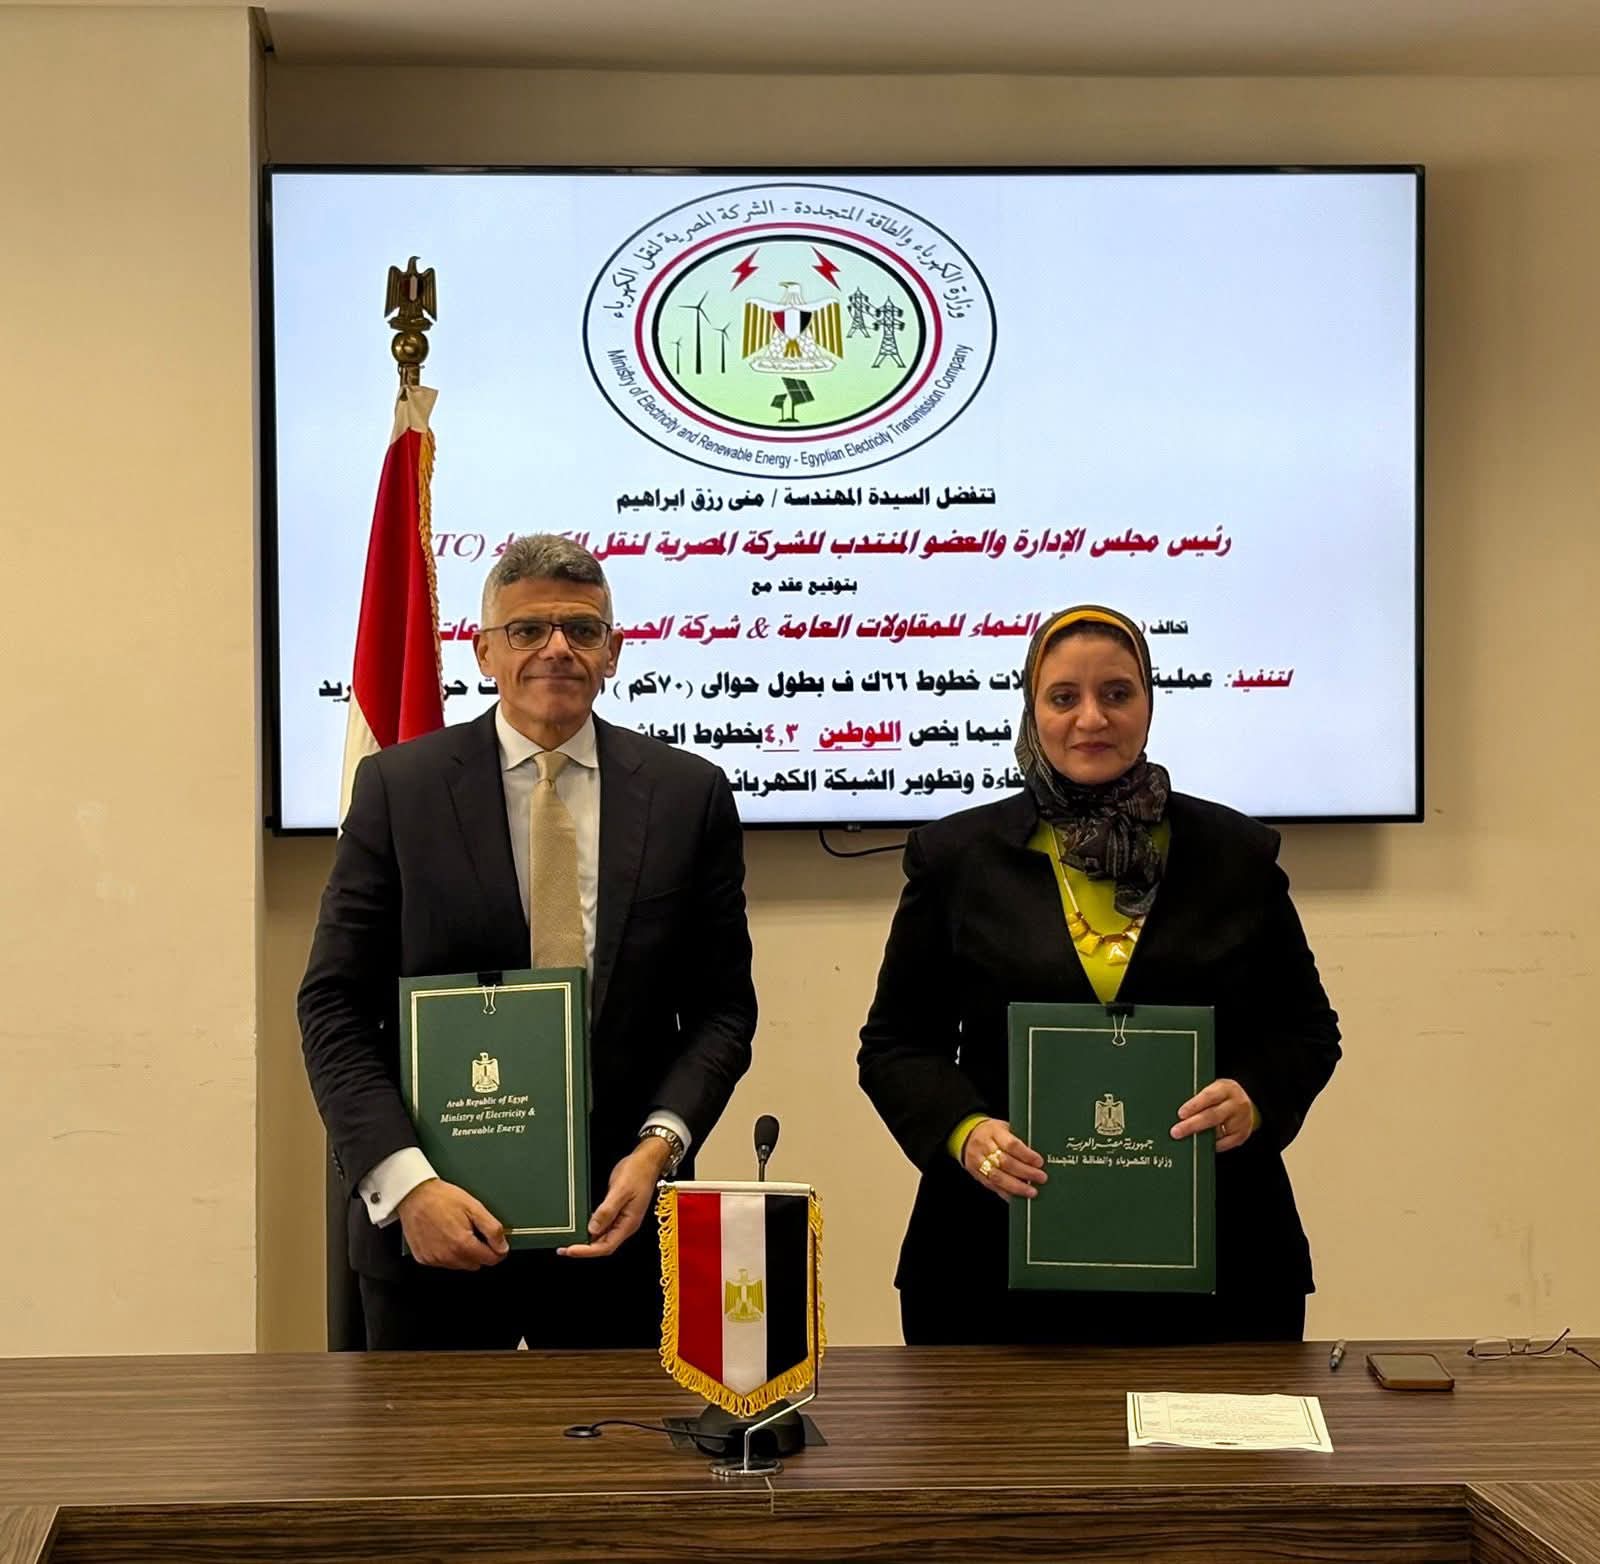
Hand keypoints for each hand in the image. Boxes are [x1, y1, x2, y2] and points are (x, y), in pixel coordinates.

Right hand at [396, 1178, 508, 1269]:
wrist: (415, 1195)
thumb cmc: (442, 1198)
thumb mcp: (474, 1207)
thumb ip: (492, 1229)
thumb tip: (502, 1246)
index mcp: (462, 1244)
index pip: (491, 1260)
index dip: (497, 1249)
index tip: (494, 1240)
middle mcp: (448, 1256)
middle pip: (476, 1264)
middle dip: (479, 1250)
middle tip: (472, 1229)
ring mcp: (434, 1259)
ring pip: (460, 1265)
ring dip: (463, 1252)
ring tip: (456, 1230)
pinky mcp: (424, 1258)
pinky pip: (443, 1262)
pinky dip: (447, 1253)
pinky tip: (444, 1235)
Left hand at [559, 1136, 671, 1258]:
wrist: (647, 1160)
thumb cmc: (638, 1172)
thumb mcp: (620, 1190)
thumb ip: (607, 1211)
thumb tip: (592, 1229)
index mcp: (629, 1223)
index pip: (606, 1246)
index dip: (587, 1251)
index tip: (570, 1250)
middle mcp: (625, 1224)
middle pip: (603, 1245)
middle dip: (583, 1249)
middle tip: (564, 1248)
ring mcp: (622, 1218)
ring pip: (602, 1236)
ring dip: (586, 1240)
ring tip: (568, 1239)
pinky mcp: (618, 1211)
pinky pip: (603, 1225)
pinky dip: (591, 1228)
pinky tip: (581, 1226)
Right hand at [960, 1117, 1046, 1200]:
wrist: (967, 1136)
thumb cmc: (992, 1132)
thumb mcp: (1005, 1128)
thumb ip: (1019, 1139)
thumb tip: (1038, 1156)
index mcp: (994, 1132)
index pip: (1011, 1144)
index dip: (1026, 1155)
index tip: (1039, 1162)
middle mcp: (984, 1147)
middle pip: (1006, 1162)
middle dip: (1025, 1172)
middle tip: (1041, 1177)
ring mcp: (979, 1162)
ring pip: (998, 1177)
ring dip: (1017, 1187)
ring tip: (1032, 1191)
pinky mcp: (977, 1174)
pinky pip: (993, 1186)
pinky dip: (1007, 1193)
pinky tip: (1018, 1196)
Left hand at [1171, 1078, 1255, 1152]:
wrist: (1246, 1105)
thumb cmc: (1222, 1096)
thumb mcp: (1214, 1089)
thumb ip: (1200, 1097)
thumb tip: (1179, 1111)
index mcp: (1226, 1088)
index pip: (1209, 1096)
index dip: (1194, 1105)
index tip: (1180, 1114)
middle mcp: (1236, 1104)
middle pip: (1212, 1116)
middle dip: (1192, 1125)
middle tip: (1176, 1132)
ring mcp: (1242, 1120)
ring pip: (1218, 1132)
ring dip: (1200, 1137)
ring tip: (1185, 1139)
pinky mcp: (1243, 1134)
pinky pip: (1224, 1143)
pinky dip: (1211, 1144)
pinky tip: (1201, 1144)